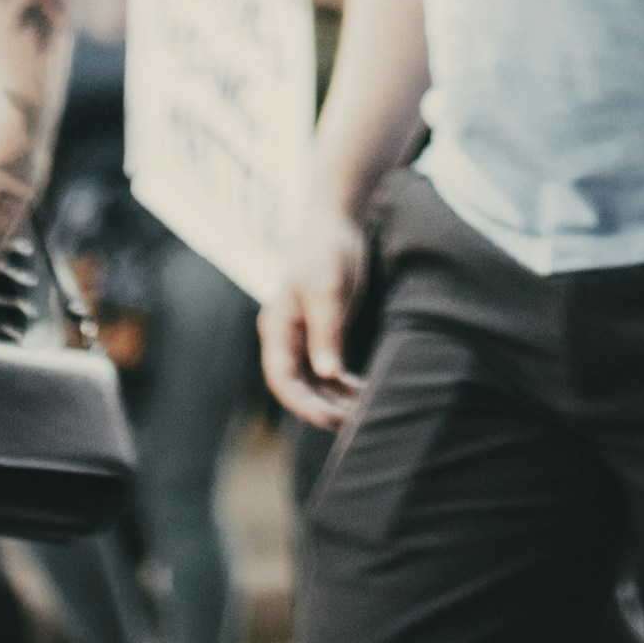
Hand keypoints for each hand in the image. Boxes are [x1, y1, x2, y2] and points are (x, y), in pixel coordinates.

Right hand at [262, 192, 375, 429]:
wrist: (337, 220)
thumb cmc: (328, 250)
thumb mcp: (328, 290)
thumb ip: (327, 332)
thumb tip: (328, 374)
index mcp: (278, 328)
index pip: (283, 380)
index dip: (304, 405)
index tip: (331, 419)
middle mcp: (286, 337)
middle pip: (298, 386)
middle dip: (324, 407)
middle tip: (356, 423)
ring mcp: (303, 336)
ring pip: (314, 381)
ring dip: (336, 399)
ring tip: (365, 411)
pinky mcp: (322, 331)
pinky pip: (328, 368)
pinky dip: (344, 383)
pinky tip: (365, 391)